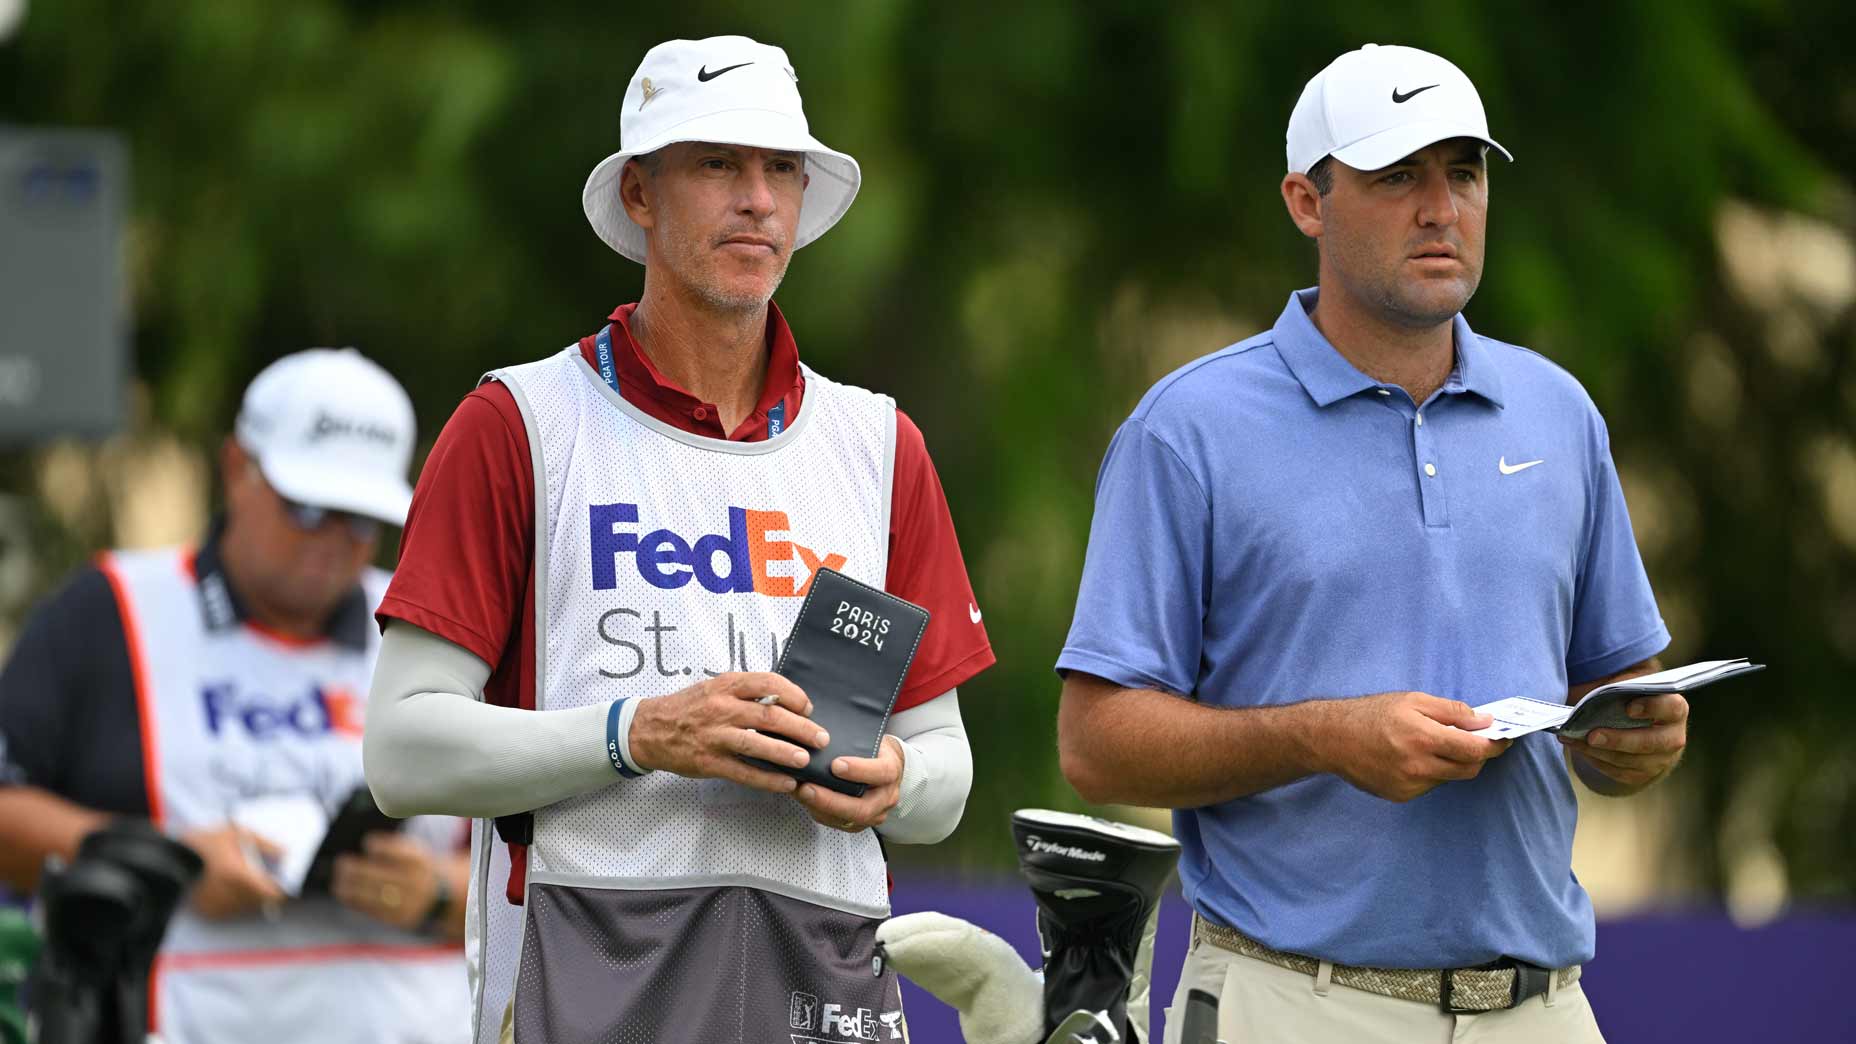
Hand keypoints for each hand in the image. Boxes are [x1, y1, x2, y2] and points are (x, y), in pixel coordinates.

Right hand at [180, 825, 285, 919]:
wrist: (168, 858)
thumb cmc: (204, 842)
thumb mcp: (235, 833)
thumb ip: (265, 843)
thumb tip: (286, 853)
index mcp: (237, 876)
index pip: (272, 893)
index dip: (281, 887)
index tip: (282, 879)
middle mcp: (228, 896)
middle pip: (261, 901)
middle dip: (264, 888)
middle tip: (256, 873)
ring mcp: (217, 906)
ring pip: (247, 906)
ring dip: (249, 895)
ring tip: (237, 876)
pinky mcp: (208, 912)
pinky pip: (231, 910)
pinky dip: (234, 900)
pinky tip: (226, 886)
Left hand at [332, 832, 440, 929]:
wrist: (444, 896)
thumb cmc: (418, 868)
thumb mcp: (415, 852)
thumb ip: (392, 847)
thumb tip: (358, 848)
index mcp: (419, 862)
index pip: (394, 851)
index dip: (378, 846)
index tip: (367, 843)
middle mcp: (415, 883)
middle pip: (377, 875)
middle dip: (355, 869)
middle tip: (341, 863)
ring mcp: (408, 903)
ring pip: (371, 895)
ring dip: (350, 888)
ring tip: (339, 881)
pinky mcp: (400, 919)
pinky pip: (372, 911)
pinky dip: (356, 902)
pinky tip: (347, 895)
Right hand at [629, 672, 828, 792]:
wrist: (649, 729)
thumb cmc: (689, 708)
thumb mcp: (715, 688)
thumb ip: (746, 692)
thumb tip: (785, 702)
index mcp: (726, 685)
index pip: (768, 683)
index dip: (793, 695)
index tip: (808, 708)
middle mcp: (721, 708)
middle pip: (769, 716)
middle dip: (800, 728)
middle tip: (821, 738)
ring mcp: (715, 736)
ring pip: (757, 744)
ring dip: (786, 753)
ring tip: (806, 761)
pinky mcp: (709, 762)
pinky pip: (744, 772)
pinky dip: (768, 779)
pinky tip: (786, 784)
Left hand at [793, 735, 904, 832]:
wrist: (884, 767)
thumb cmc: (872, 749)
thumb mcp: (870, 738)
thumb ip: (853, 741)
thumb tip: (820, 738)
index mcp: (892, 771)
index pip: (881, 773)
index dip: (859, 771)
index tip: (835, 765)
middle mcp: (886, 797)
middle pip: (862, 808)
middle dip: (831, 800)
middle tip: (807, 788)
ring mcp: (874, 814)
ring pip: (847, 820)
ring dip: (819, 808)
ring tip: (799, 793)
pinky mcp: (859, 824)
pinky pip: (837, 823)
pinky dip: (817, 812)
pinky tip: (803, 800)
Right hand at [1316, 691, 1512, 801]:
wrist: (1333, 738)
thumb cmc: (1372, 714)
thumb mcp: (1412, 700)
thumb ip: (1451, 711)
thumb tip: (1483, 722)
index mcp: (1424, 738)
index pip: (1475, 750)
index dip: (1495, 745)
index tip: (1502, 739)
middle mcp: (1419, 766)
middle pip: (1469, 769)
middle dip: (1477, 756)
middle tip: (1473, 741)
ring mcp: (1410, 785)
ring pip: (1449, 778)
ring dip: (1450, 763)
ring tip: (1430, 744)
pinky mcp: (1401, 795)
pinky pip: (1429, 785)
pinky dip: (1430, 772)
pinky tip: (1411, 758)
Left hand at [1560, 693, 1687, 790]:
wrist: (1640, 726)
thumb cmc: (1631, 701)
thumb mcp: (1630, 690)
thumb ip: (1620, 692)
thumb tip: (1592, 703)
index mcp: (1674, 710)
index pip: (1671, 708)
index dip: (1652, 708)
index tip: (1628, 708)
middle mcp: (1673, 738)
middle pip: (1650, 742)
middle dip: (1618, 740)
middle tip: (1591, 735)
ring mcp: (1661, 760)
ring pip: (1630, 761)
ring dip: (1599, 752)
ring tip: (1574, 740)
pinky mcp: (1644, 774)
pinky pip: (1619, 772)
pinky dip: (1597, 761)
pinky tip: (1580, 749)